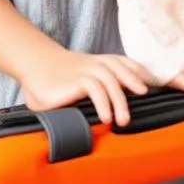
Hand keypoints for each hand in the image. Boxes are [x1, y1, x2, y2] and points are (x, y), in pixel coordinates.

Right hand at [19, 49, 151, 126]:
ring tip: (123, 121)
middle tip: (145, 99)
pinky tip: (106, 118)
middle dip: (136, 82)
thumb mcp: (77, 79)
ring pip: (111, 80)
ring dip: (120, 101)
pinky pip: (95, 89)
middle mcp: (95, 63)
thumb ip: (92, 90)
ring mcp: (85, 70)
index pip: (124, 63)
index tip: (150, 85)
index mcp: (98, 62)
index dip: (139, 72)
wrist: (33, 65)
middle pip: (122, 69)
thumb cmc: (55, 77)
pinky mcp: (76, 80)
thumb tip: (104, 110)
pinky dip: (103, 103)